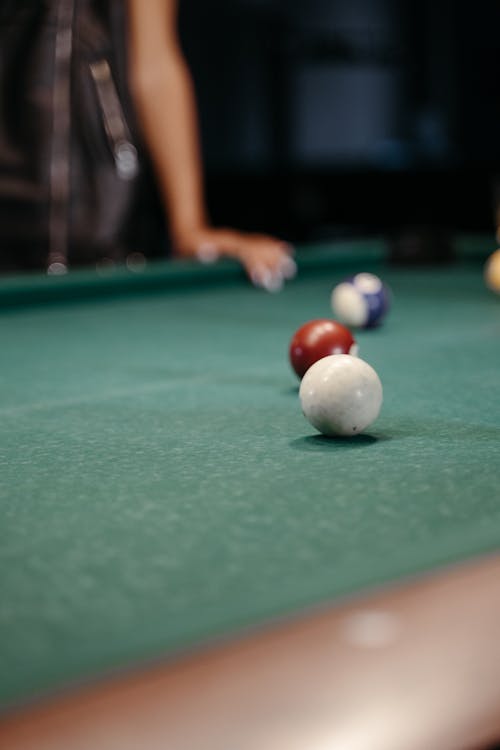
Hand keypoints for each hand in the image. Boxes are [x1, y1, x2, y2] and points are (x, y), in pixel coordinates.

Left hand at [172, 227, 296, 290]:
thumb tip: (206, 251)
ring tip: (290, 269)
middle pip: (258, 251)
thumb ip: (198, 251)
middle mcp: (235, 242)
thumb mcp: (188, 250)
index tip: (261, 279)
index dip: (253, 265)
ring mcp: (240, 242)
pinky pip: (262, 244)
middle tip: (283, 278)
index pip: (243, 254)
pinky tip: (287, 251)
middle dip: (271, 264)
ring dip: (277, 257)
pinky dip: (274, 247)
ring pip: (262, 247)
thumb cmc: (187, 247)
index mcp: (224, 245)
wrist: (189, 233)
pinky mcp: (241, 244)